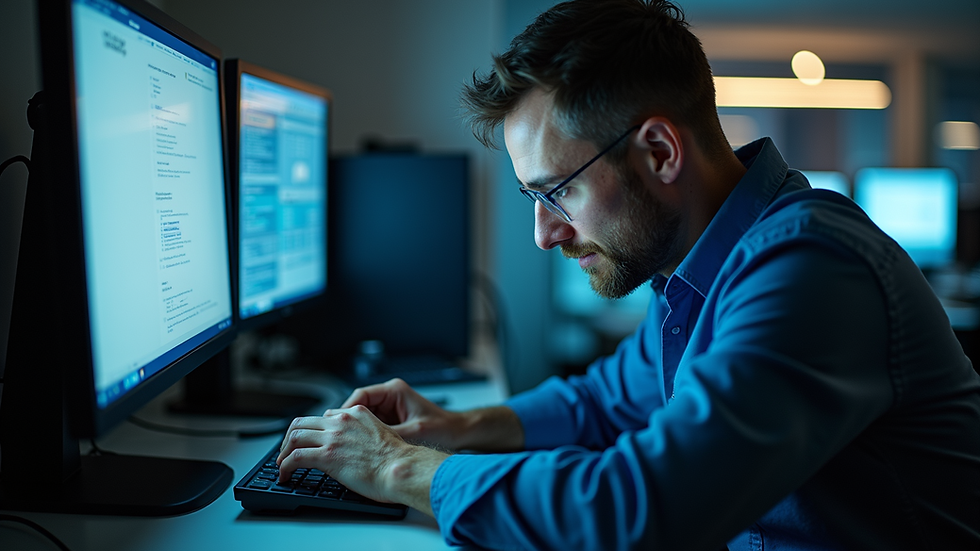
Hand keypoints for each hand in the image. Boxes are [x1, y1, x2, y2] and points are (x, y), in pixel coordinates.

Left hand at [276, 405, 444, 508]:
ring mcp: (333, 437)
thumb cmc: (397, 459)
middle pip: (302, 422)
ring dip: (283, 452)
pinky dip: (285, 466)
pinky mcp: (326, 455)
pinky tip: (285, 474)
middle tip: (287, 452)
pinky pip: (295, 457)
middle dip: (290, 438)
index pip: (323, 416)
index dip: (311, 430)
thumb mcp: (381, 433)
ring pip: (294, 437)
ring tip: (282, 465)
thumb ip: (363, 433)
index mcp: (356, 413)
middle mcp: (341, 420)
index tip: (308, 442)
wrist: (401, 468)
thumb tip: (355, 445)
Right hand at [341, 378, 465, 449]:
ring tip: (347, 446)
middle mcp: (389, 396)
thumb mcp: (413, 432)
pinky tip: (361, 449)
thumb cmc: (443, 428)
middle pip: (357, 407)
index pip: (360, 396)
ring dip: (356, 431)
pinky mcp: (391, 421)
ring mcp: (389, 409)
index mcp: (394, 391)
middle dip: (348, 423)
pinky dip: (365, 437)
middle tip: (337, 439)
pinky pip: (371, 427)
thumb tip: (365, 443)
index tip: (336, 426)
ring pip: (362, 418)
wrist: (458, 434)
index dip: (346, 411)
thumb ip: (388, 435)